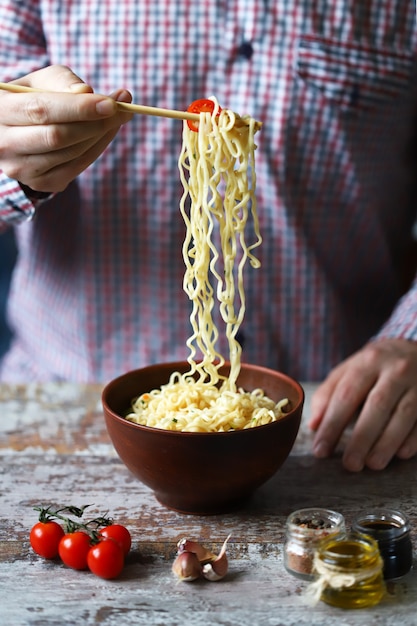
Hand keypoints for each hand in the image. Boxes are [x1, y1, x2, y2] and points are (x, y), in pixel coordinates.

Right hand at [0, 65, 132, 192]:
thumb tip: (88, 93)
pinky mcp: (41, 183)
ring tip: (119, 116)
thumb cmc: (32, 99)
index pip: (41, 111)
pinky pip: (77, 166)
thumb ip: (63, 82)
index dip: (78, 108)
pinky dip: (97, 148)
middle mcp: (5, 145)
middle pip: (58, 136)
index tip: (110, 103)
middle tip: (122, 109)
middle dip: (95, 123)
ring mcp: (22, 169)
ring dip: (101, 135)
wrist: (17, 132)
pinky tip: (106, 132)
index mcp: (0, 112)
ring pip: (71, 153)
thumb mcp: (41, 81)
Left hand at [309, 338, 416, 471]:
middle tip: (350, 464)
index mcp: (368, 361)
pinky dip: (413, 438)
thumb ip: (328, 394)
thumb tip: (314, 425)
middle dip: (362, 437)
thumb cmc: (376, 365)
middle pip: (377, 405)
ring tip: (372, 464)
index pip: (346, 395)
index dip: (332, 424)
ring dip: (387, 442)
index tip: (321, 450)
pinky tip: (401, 454)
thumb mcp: (350, 370)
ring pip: (404, 414)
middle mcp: (395, 370)